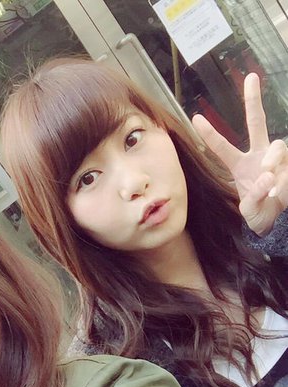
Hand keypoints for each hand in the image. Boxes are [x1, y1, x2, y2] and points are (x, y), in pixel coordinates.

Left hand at [192, 73, 287, 235]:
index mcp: (239, 165)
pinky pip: (286, 164)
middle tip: (251, 77)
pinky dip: (283, 179)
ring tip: (272, 182)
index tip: (196, 117)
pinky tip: (280, 189)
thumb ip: (255, 196)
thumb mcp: (250, 209)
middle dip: (253, 100)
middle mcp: (258, 156)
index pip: (222, 147)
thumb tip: (267, 175)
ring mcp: (276, 158)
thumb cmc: (259, 213)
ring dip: (272, 161)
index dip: (210, 133)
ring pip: (276, 146)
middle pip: (256, 122)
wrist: (279, 220)